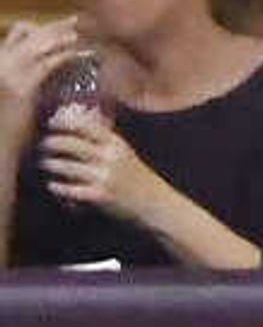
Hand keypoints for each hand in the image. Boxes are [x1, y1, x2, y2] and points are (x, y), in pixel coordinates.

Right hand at [0, 18, 83, 149]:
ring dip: (63, 37)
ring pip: (40, 44)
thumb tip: (54, 58)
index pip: (20, 31)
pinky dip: (66, 55)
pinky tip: (80, 55)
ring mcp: (7, 74)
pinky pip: (48, 63)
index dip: (42, 26)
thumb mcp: (17, 90)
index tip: (64, 26)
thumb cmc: (10, 122)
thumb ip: (30, 72)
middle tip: (79, 20)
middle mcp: (0, 63)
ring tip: (82, 35)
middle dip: (57, 25)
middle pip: (30, 31)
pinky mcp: (21, 87)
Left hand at [36, 102, 155, 221]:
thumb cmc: (137, 178)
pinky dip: (56, 187)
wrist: (156, 204)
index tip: (51, 123)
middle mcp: (110, 158)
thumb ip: (105, 143)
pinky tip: (54, 186)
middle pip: (69, 144)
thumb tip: (80, 128)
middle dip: (50, 143)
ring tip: (46, 164)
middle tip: (44, 146)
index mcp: (117, 144)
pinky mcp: (98, 196)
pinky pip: (67, 189)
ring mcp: (103, 177)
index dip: (64, 122)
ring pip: (64, 166)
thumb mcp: (125, 155)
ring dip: (50, 164)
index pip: (86, 125)